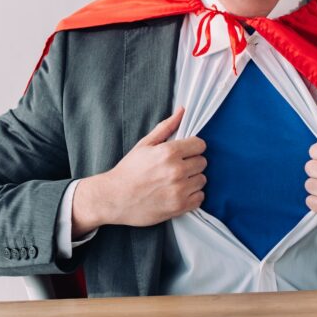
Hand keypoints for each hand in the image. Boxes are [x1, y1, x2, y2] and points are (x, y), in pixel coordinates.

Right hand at [72, 107, 205, 235]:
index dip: (192, 147)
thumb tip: (183, 110)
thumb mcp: (144, 144)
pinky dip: (192, 195)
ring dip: (192, 180)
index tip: (184, 152)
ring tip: (176, 181)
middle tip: (177, 167)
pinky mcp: (179, 206)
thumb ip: (166, 127)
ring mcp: (179, 190)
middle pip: (202, 162)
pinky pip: (200, 198)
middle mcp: (176, 170)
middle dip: (192, 163)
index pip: (200, 145)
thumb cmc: (128, 170)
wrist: (114, 198)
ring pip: (202, 180)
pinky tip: (178, 193)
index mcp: (168, 152)